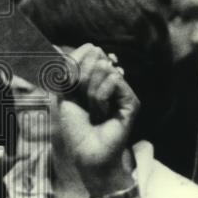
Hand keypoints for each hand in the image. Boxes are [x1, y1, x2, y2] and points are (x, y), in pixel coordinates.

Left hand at [58, 44, 138, 192]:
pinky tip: (103, 113)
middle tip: (83, 104)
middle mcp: (110, 82)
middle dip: (81, 81)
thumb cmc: (74, 126)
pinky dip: (101, 97)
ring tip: (93, 112)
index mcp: (94, 78)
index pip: (87, 54)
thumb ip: (74, 68)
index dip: (74, 66)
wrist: (86, 152)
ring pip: (104, 70)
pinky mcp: (132, 100)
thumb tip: (93, 46)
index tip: (71, 88)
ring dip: (91, 93)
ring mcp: (122, 91)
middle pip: (95, 59)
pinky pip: (114, 81)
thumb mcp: (65, 93)